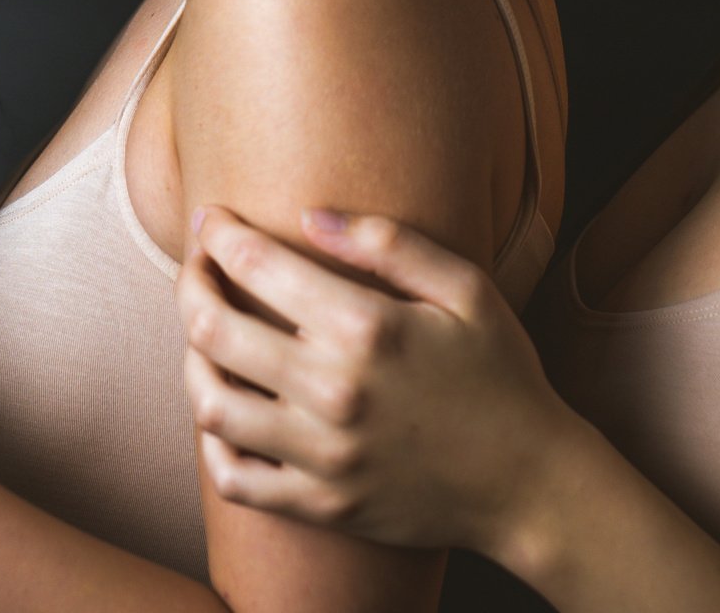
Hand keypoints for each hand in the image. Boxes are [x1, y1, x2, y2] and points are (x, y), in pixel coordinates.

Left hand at [178, 206, 573, 557]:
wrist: (530, 483)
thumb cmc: (501, 374)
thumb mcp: (467, 289)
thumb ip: (390, 243)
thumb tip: (310, 215)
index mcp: (368, 328)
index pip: (256, 265)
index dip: (218, 234)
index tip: (208, 218)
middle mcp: (336, 391)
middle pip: (214, 328)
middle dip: (190, 283)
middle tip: (194, 266)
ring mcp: (324, 455)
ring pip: (210, 402)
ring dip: (191, 359)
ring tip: (203, 336)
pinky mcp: (322, 504)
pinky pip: (234, 477)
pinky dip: (212, 442)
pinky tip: (224, 411)